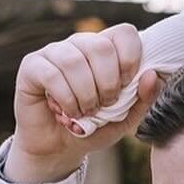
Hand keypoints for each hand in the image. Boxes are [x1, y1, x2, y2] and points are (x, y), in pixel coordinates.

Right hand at [5, 25, 159, 182]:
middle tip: (104, 104)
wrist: (58, 149)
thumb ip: (143, 99)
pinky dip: (65, 98)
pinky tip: (67, 112)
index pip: (124, 33)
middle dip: (107, 82)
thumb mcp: (125, 119)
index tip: (125, 85)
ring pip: (74, 60)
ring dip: (85, 93)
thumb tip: (152, 75)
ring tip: (85, 112)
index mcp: (105, 50)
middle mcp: (79, 44)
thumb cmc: (93, 129)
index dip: (130, 59)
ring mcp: (54, 52)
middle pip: (101, 46)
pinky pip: (52, 74)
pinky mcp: (32, 66)